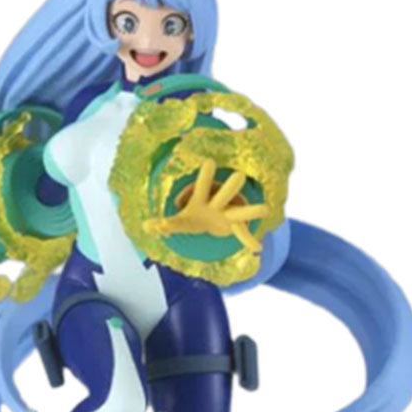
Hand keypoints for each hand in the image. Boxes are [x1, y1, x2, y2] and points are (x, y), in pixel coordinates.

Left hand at [142, 158, 267, 252]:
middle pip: (225, 193)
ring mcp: (229, 215)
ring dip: (252, 210)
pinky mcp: (235, 227)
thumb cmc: (193, 217)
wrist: (209, 221)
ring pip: (242, 211)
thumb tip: (145, 226)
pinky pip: (243, 234)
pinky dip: (249, 241)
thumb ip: (163, 224)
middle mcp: (218, 203)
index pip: (201, 186)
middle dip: (230, 186)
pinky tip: (257, 249)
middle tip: (239, 176)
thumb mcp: (178, 222)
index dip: (205, 176)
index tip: (209, 162)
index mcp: (201, 199)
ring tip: (265, 209)